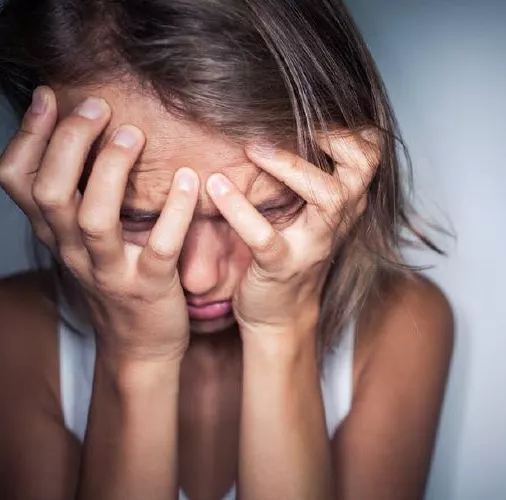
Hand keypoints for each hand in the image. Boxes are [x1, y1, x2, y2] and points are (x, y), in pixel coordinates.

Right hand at [0, 87, 199, 362]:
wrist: (140, 345)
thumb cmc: (116, 278)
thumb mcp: (82, 239)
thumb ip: (76, 195)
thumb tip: (76, 133)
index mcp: (55, 233)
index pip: (18, 181)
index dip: (28, 137)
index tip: (50, 97)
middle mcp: (73, 251)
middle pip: (51, 192)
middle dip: (69, 143)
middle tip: (97, 107)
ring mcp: (110, 271)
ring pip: (94, 219)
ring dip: (110, 172)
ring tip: (132, 135)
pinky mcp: (150, 287)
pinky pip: (159, 248)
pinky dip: (174, 212)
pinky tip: (188, 180)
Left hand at [206, 131, 379, 344]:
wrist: (279, 315)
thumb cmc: (289, 251)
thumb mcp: (306, 211)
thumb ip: (308, 173)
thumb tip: (282, 117)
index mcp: (345, 202)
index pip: (370, 153)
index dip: (351, 126)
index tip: (313, 108)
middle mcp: (338, 219)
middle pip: (363, 167)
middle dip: (333, 137)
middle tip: (291, 120)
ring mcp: (314, 244)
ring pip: (328, 197)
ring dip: (290, 167)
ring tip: (252, 149)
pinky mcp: (282, 266)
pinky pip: (266, 236)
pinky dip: (240, 210)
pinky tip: (217, 187)